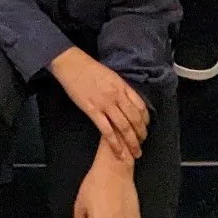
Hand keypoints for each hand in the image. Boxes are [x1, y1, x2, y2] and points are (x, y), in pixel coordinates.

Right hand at [47, 47, 148, 161]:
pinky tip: (118, 152)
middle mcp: (117, 96)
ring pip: (124, 127)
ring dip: (132, 143)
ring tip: (134, 153)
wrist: (72, 64)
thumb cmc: (90, 68)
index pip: (141, 106)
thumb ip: (121, 89)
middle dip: (141, 135)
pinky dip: (115, 143)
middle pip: (135, 119)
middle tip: (142, 145)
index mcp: (123, 87)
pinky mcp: (93, 111)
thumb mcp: (111, 76)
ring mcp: (105, 104)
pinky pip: (107, 130)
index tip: (145, 128)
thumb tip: (128, 101)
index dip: (145, 120)